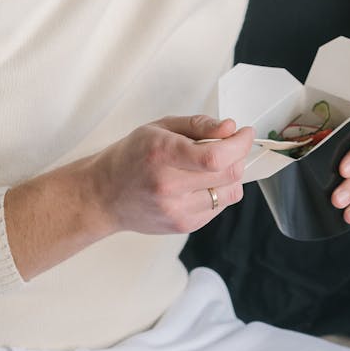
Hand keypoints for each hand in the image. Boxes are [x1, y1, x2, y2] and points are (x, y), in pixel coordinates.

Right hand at [90, 115, 253, 235]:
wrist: (104, 196)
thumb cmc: (131, 157)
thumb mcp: (159, 128)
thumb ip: (198, 125)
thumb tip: (230, 129)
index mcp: (162, 155)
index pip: (215, 156)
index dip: (239, 144)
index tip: (245, 134)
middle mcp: (169, 186)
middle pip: (228, 173)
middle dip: (239, 156)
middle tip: (232, 146)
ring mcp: (177, 210)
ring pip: (230, 192)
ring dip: (232, 175)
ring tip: (214, 166)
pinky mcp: (183, 225)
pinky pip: (219, 207)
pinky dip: (220, 191)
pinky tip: (201, 183)